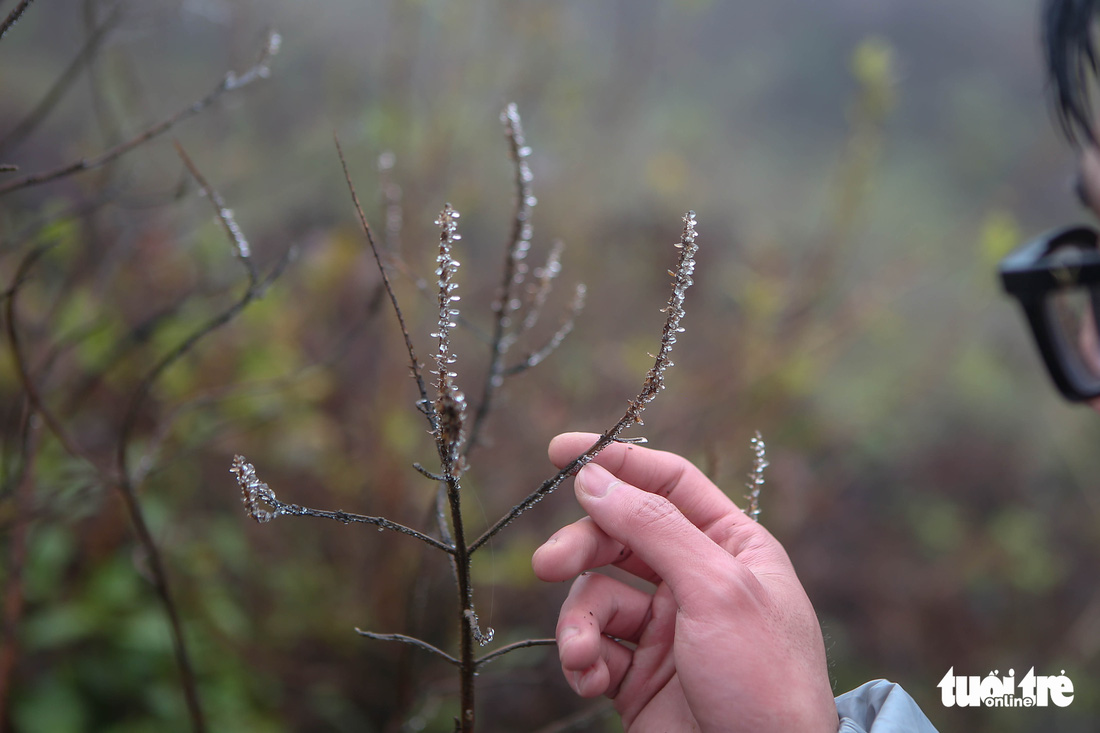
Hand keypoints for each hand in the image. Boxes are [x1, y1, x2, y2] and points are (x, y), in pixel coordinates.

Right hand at [532, 433, 837, 731]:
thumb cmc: (765, 680)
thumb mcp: (715, 589)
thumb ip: (653, 526)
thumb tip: (595, 477)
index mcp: (731, 546)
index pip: (668, 483)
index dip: (617, 462)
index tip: (561, 453)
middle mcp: (697, 580)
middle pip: (620, 537)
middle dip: (581, 549)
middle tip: (546, 565)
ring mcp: (667, 629)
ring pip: (597, 597)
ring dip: (579, 623)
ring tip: (582, 655)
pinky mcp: (640, 676)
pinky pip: (595, 649)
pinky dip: (582, 660)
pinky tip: (590, 678)